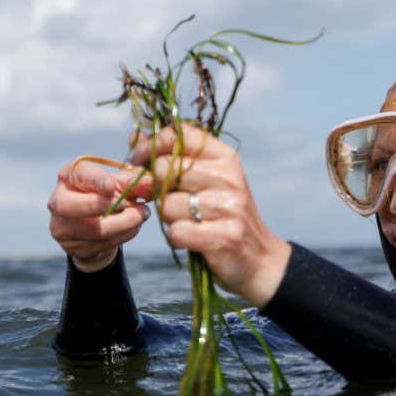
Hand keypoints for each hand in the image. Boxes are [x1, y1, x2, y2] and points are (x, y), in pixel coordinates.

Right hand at [47, 159, 151, 271]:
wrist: (96, 224)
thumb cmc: (106, 196)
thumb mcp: (118, 184)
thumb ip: (133, 182)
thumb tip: (151, 183)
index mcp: (69, 177)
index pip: (77, 176)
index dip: (94, 180)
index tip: (111, 185)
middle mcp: (58, 201)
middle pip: (67, 205)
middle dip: (99, 205)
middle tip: (128, 204)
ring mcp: (62, 227)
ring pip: (92, 229)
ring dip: (124, 223)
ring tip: (142, 214)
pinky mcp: (72, 247)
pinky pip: (102, 244)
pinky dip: (124, 234)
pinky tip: (134, 226)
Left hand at [137, 123, 290, 306]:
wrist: (260, 259)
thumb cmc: (224, 217)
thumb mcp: (207, 181)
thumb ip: (174, 160)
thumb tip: (135, 136)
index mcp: (225, 158)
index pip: (178, 135)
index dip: (149, 146)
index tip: (139, 162)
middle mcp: (229, 178)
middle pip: (164, 169)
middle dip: (156, 187)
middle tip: (169, 201)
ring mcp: (228, 208)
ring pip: (167, 204)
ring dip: (169, 218)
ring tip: (189, 222)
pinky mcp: (223, 237)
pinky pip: (176, 232)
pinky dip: (177, 238)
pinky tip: (192, 239)